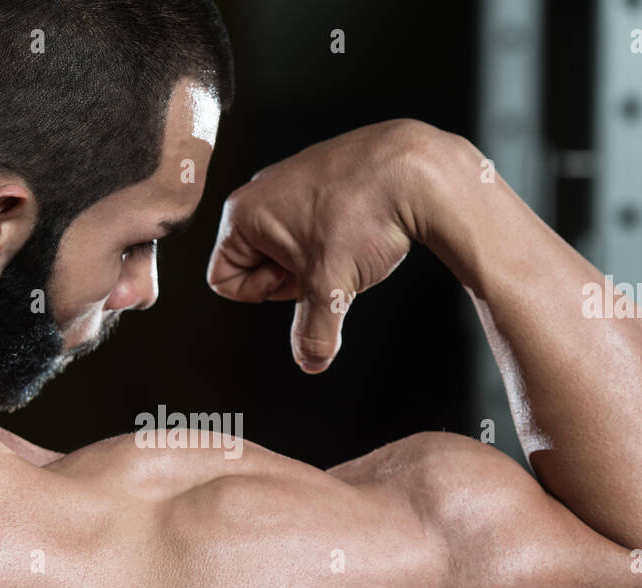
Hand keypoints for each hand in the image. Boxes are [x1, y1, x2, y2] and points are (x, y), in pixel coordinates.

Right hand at [206, 120, 436, 371]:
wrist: (418, 170)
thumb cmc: (363, 213)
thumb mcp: (331, 287)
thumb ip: (313, 334)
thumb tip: (311, 363)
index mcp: (243, 213)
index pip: (223, 281)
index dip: (262, 293)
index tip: (298, 277)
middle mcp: (261, 192)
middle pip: (255, 265)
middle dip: (290, 278)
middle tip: (324, 265)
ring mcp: (292, 181)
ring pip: (288, 247)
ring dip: (315, 262)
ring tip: (347, 249)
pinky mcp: (323, 178)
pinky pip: (313, 225)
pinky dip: (335, 239)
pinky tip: (361, 233)